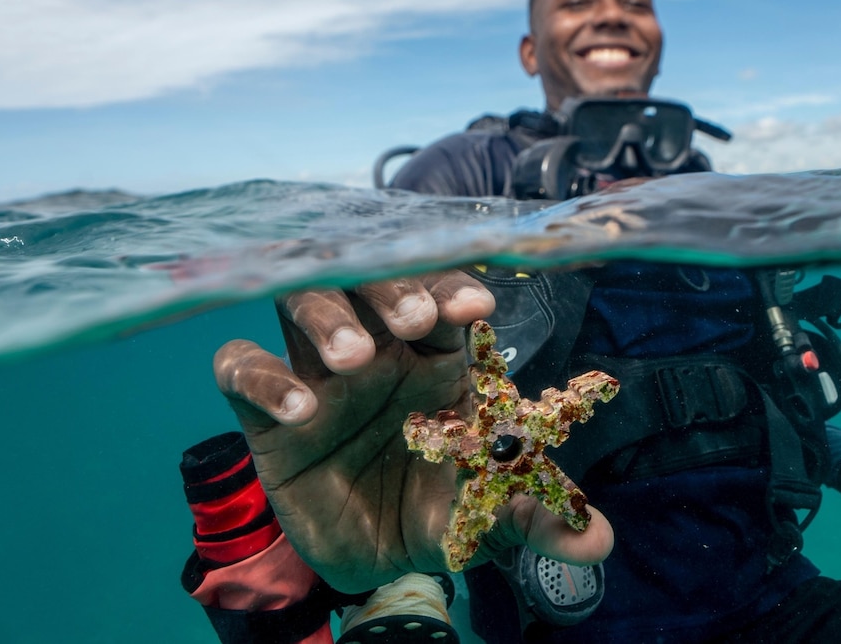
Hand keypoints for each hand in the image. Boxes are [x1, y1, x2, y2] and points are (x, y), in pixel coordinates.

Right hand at [212, 270, 614, 591]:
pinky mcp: (267, 412)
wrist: (377, 560)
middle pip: (371, 279)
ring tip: (353, 358)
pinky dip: (261, 375)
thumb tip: (599, 542)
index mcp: (438, 353)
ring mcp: (318, 371)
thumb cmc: (441, 511)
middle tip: (413, 319)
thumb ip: (537, 520)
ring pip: (304, 301)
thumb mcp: (488, 519)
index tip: (476, 307)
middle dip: (392, 288)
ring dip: (326, 317)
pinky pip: (241, 366)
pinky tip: (297, 408)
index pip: (443, 297)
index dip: (454, 290)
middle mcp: (378, 346)